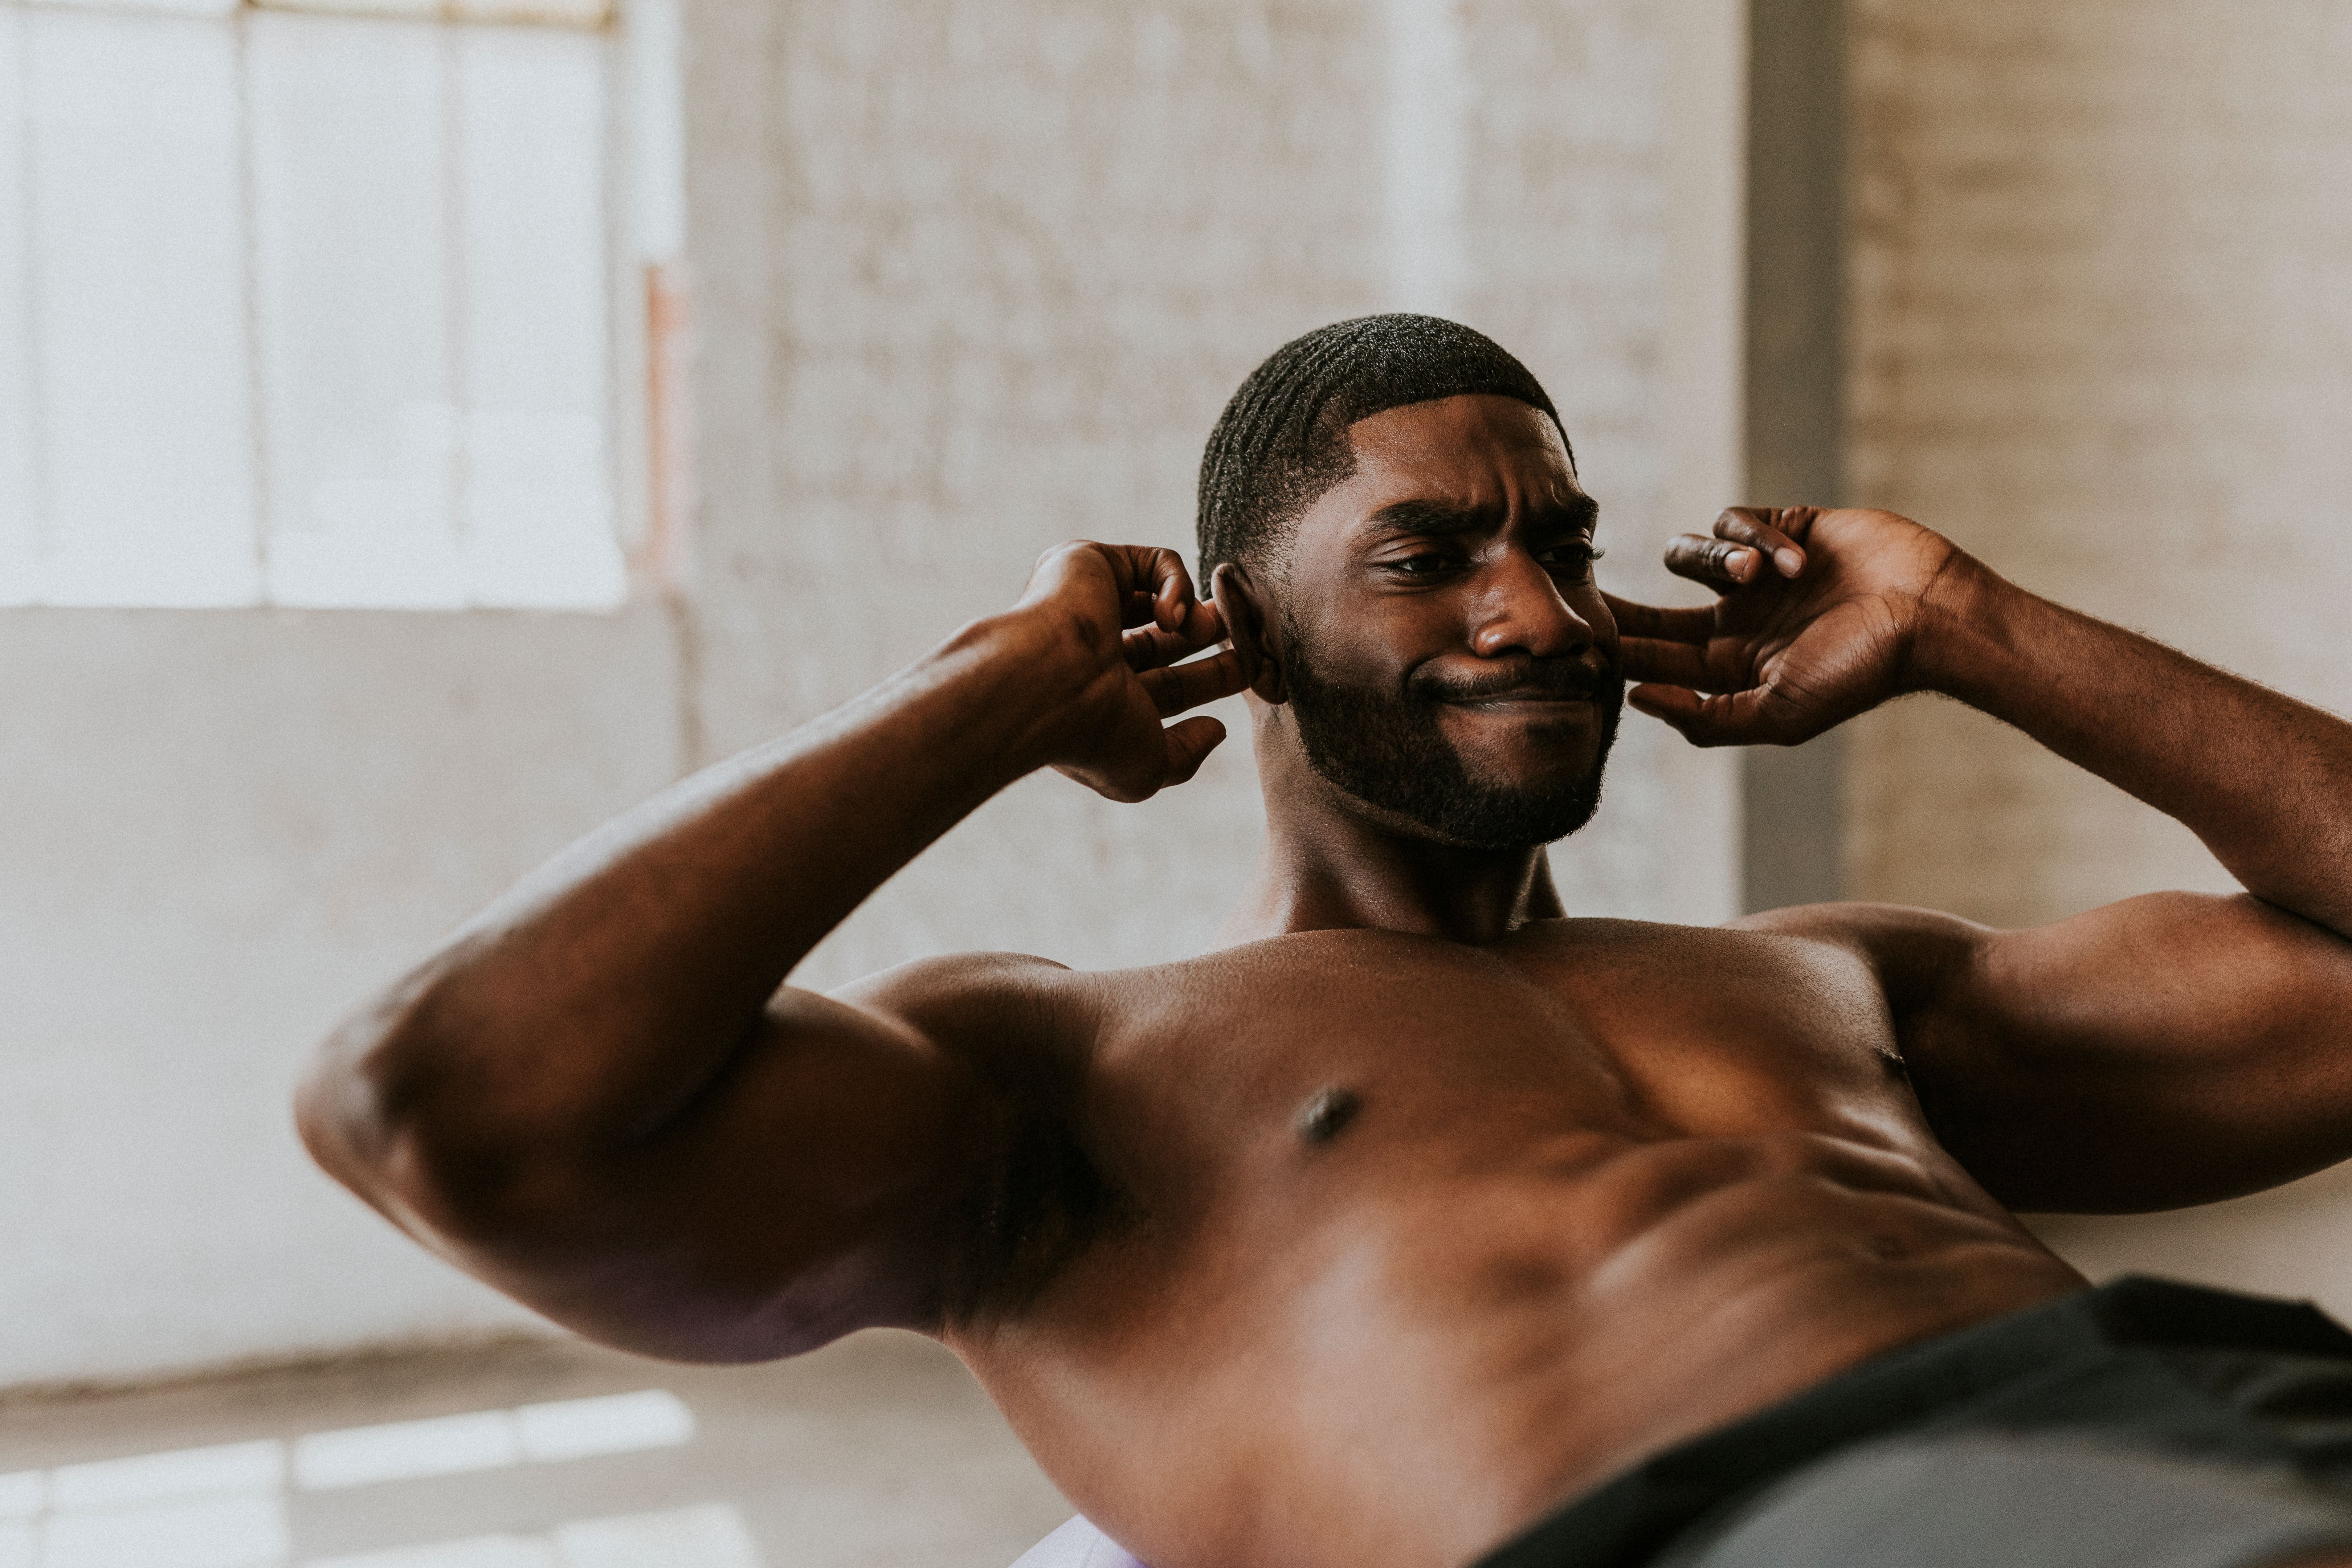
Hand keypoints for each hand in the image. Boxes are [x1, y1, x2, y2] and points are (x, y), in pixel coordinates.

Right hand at [1015, 541, 1249, 800]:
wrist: (1046, 687)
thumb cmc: (1091, 737)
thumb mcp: (1149, 768)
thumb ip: (1185, 755)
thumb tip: (1217, 730)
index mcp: (1100, 698)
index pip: (1169, 684)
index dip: (1214, 679)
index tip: (1253, 673)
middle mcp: (1092, 651)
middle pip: (1169, 641)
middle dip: (1213, 641)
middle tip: (1246, 641)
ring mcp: (1088, 605)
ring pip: (1164, 597)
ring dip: (1200, 614)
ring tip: (1210, 629)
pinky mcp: (1089, 562)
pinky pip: (1156, 561)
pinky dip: (1178, 584)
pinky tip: (1172, 617)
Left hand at [1605, 507, 1965, 746]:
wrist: (1928, 616)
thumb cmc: (1859, 673)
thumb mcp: (1777, 715)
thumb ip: (1706, 717)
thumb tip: (1638, 701)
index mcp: (1731, 666)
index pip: (1656, 657)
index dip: (1618, 646)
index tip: (1580, 637)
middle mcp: (1738, 620)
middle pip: (1656, 606)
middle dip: (1623, 600)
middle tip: (1583, 588)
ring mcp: (1759, 574)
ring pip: (1691, 552)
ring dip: (1715, 559)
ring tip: (1758, 575)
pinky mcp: (1784, 528)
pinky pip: (1737, 521)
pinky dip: (1759, 537)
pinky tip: (1796, 561)